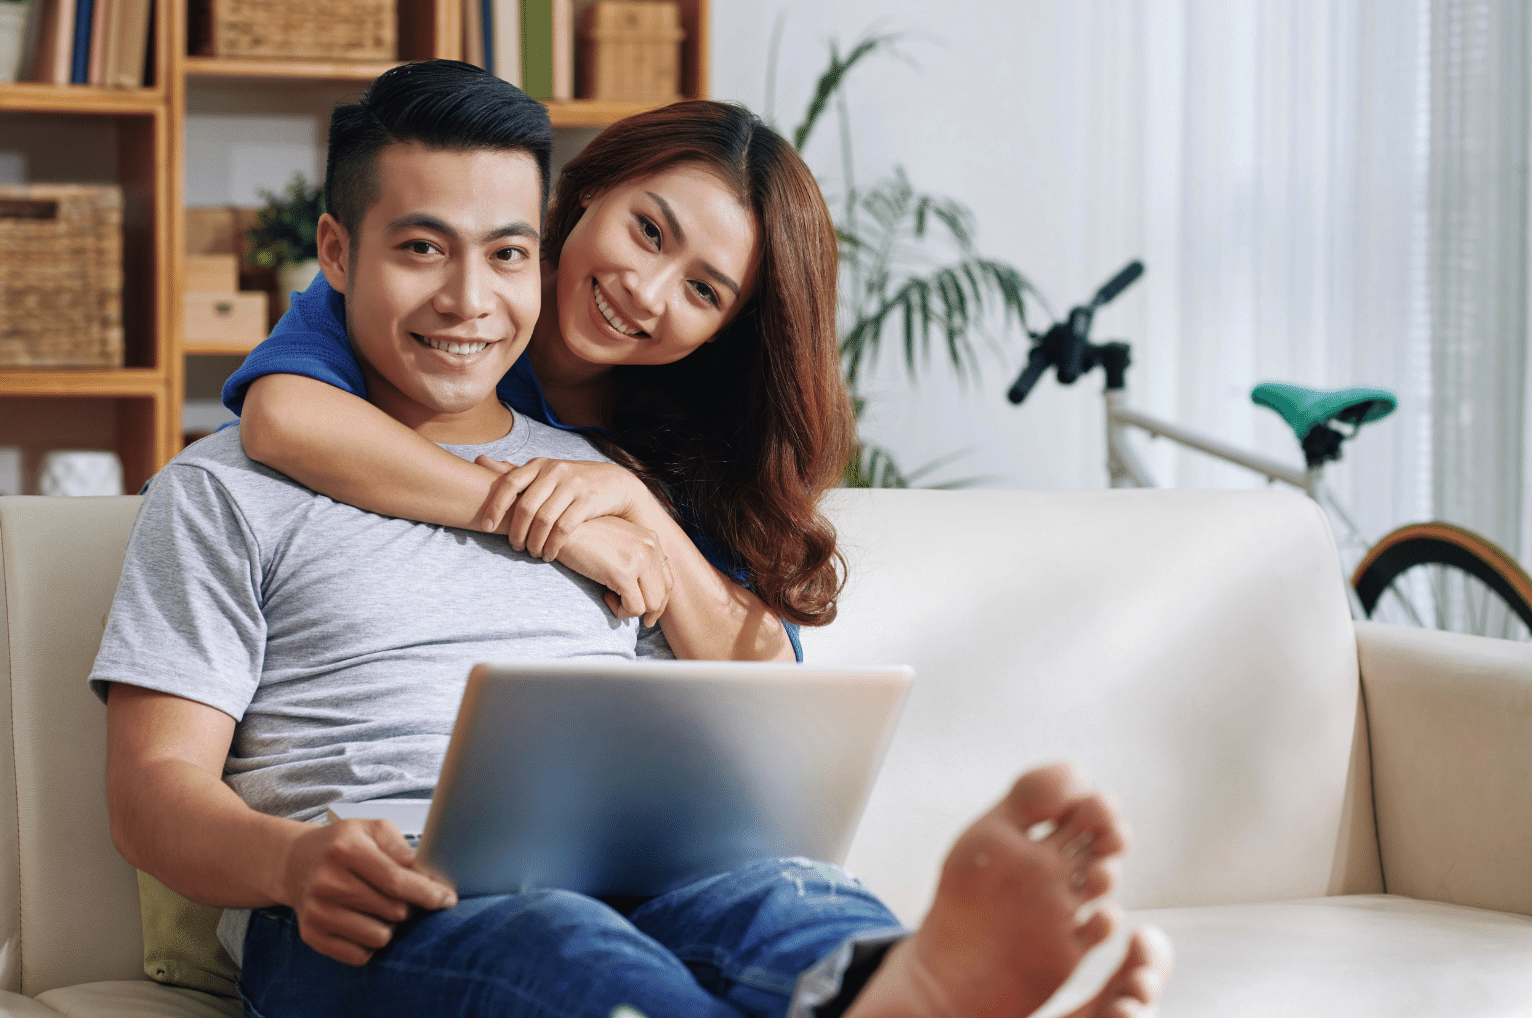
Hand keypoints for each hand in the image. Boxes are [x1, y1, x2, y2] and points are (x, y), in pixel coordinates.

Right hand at [278, 818, 456, 965]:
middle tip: (405, 896)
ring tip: (381, 907)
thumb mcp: (373, 830)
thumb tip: (430, 876)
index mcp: (346, 850)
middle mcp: (328, 883)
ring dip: (390, 926)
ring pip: (380, 937)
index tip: (447, 899)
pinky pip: (360, 955)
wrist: (295, 862)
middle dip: (410, 906)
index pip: (397, 882)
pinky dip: (370, 943)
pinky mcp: (312, 935)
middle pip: (394, 911)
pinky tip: (365, 921)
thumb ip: (403, 849)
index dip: (429, 894)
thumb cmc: (342, 844)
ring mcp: (318, 912)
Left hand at [474, 457, 651, 559]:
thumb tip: (479, 461)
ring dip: (535, 542)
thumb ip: (514, 470)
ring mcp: (573, 485)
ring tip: (533, 553)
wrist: (615, 483)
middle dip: (516, 532)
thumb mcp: (544, 471)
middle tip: (515, 548)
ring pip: (544, 519)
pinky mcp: (589, 500)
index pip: (509, 484)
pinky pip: (564, 527)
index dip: (495, 507)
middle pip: (526, 506)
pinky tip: (550, 554)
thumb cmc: (572, 482)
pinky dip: (553, 545)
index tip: (486, 527)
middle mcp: (554, 471)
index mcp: (539, 464)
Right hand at [554, 515, 674, 625]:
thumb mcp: (614, 542)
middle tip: (626, 612)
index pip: (667, 578)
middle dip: (647, 610)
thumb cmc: (581, 536)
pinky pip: (634, 608)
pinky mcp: (624, 573)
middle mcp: (650, 546)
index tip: (644, 613)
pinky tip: (603, 596)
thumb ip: (631, 557)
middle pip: (663, 594)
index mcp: (650, 538)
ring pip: (652, 604)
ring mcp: (638, 559)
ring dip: (630, 609)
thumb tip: (642, 589)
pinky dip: (619, 610)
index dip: (658, 600)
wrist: (558, 528)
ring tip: (610, 598)